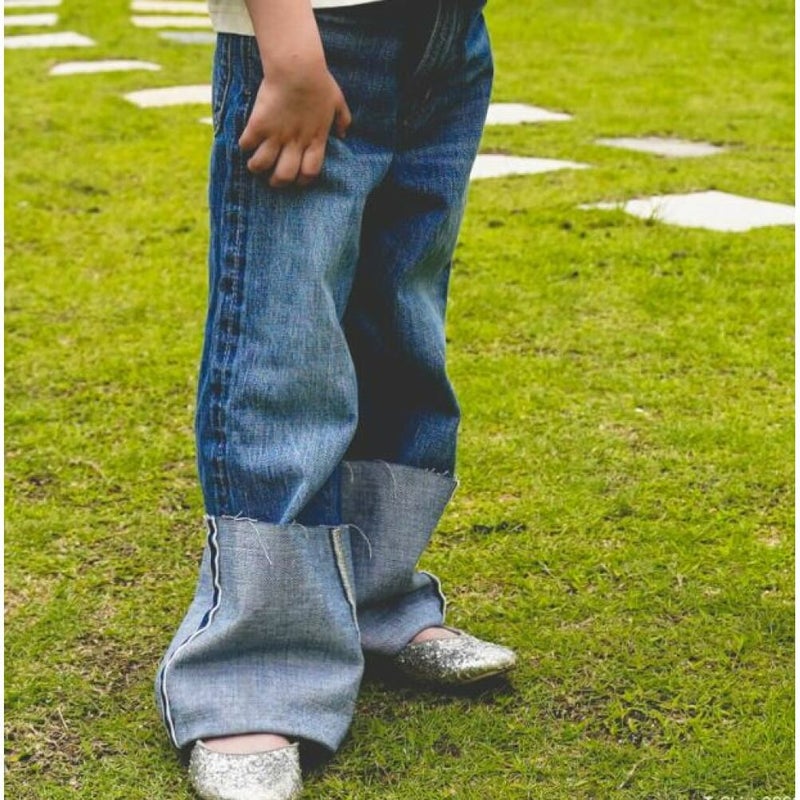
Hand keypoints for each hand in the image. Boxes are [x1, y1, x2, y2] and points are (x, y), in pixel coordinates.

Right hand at [238, 63, 351, 187]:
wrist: (297, 67)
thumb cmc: (319, 82)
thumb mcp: (338, 101)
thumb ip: (343, 120)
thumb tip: (343, 134)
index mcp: (315, 140)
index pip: (310, 172)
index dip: (303, 180)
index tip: (296, 177)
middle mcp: (295, 142)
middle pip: (284, 175)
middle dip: (277, 181)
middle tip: (272, 178)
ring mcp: (276, 135)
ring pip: (262, 164)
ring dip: (257, 167)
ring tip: (254, 164)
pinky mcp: (258, 124)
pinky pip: (247, 144)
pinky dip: (245, 146)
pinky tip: (246, 142)